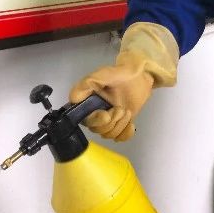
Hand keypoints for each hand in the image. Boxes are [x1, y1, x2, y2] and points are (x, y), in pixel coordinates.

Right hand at [69, 23, 178, 142]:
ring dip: (120, 125)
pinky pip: (119, 138)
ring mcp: (108, 120)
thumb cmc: (121, 74)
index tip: (106, 114)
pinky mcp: (119, 124)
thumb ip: (86, 85)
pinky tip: (131, 125)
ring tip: (127, 111)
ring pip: (108, 135)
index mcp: (87, 102)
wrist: (140, 76)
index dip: (95, 120)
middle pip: (96, 129)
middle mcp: (94, 112)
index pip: (84, 119)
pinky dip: (125, 134)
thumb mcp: (102, 75)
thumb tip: (73, 99)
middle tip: (121, 109)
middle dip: (111, 122)